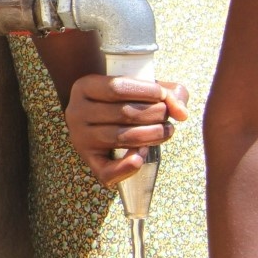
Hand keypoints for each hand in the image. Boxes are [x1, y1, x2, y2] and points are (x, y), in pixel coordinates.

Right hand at [63, 74, 188, 186]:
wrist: (97, 117)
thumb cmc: (123, 99)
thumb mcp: (138, 88)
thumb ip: (166, 92)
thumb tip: (182, 113)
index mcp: (84, 87)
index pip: (117, 87)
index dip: (147, 91)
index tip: (164, 96)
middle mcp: (76, 112)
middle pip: (123, 113)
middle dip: (155, 114)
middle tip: (168, 116)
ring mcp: (80, 137)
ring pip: (122, 138)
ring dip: (152, 135)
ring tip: (166, 131)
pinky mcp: (88, 160)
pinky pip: (106, 170)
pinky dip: (127, 167)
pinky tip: (142, 156)